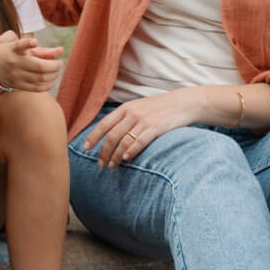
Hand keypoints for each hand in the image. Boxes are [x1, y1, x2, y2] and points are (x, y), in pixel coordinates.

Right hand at [0, 34, 63, 92]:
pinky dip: (48, 85)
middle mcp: (15, 63)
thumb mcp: (21, 45)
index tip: (37, 43)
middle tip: (60, 63)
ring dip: (53, 75)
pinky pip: (36, 88)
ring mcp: (16, 76)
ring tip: (57, 71)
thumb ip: (41, 48)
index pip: (21, 46)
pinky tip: (52, 80)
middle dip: (55, 66)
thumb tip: (61, 50)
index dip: (30, 44)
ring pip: (40, 79)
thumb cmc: (9, 52)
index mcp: (14, 49)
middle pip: (40, 67)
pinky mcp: (17, 85)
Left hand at [84, 90, 205, 167]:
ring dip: (115, 156)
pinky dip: (130, 152)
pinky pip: (139, 142)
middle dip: (103, 152)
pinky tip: (126, 159)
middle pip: (111, 136)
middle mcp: (132, 114)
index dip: (93, 137)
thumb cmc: (159, 107)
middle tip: (99, 164)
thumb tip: (109, 133)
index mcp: (125, 108)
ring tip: (111, 166)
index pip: (104, 124)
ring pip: (123, 142)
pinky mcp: (156, 128)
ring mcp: (144, 121)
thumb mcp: (139, 107)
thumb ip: (125, 118)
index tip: (85, 148)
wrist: (183, 103)